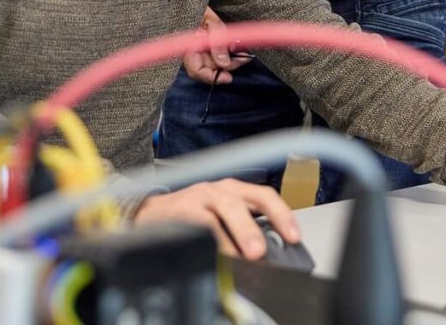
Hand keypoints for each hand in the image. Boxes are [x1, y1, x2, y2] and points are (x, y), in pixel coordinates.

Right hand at [134, 178, 299, 258]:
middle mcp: (220, 189)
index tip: (294, 237)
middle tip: (261, 252)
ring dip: (236, 233)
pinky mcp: (181, 209)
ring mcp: (200, 196)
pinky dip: (210, 240)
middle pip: (246, 200)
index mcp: (235, 190)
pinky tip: (216, 253)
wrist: (151, 214)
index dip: (282, 214)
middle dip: (256, 227)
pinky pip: (199, 224)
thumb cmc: (192, 217)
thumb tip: (267, 256)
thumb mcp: (222, 219)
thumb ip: (242, 231)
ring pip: (224, 209)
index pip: (264, 196)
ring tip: (243, 256)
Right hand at [183, 6, 253, 83]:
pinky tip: (238, 48)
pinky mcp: (209, 43)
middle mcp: (193, 50)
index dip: (212, 77)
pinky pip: (220, 53)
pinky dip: (229, 52)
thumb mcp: (210, 22)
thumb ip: (216, 42)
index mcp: (188, 46)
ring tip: (245, 53)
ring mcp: (201, 47)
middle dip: (229, 65)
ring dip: (231, 59)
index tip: (229, 78)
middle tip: (245, 58)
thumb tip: (224, 63)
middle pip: (210, 67)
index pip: (196, 70)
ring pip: (217, 61)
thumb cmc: (199, 7)